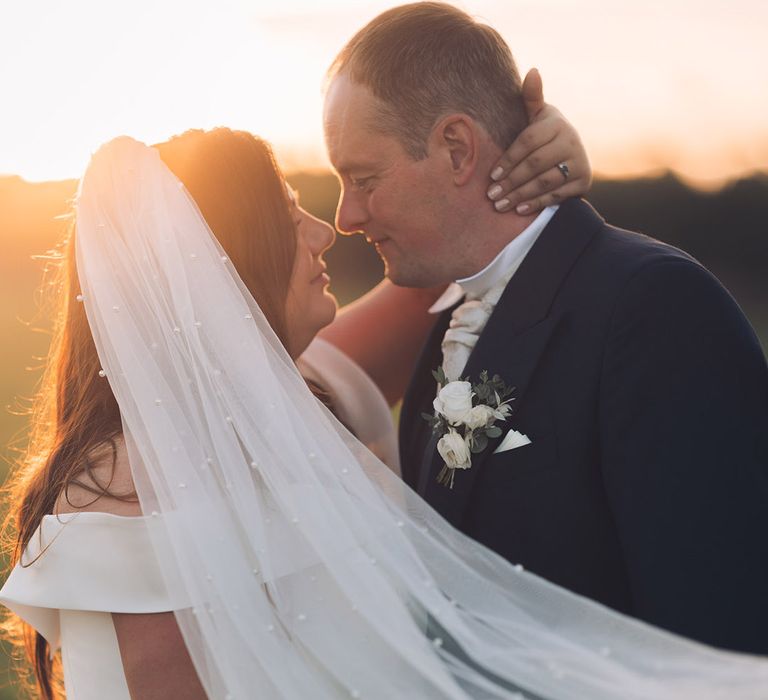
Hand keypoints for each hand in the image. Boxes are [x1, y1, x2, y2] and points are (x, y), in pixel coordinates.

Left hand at [487, 68, 591, 213]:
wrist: (571, 155)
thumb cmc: (544, 134)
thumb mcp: (538, 116)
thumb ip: (531, 97)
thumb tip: (532, 71)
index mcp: (556, 123)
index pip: (527, 142)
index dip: (508, 159)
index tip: (491, 175)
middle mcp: (572, 141)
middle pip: (534, 164)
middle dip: (511, 181)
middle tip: (491, 194)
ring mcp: (580, 162)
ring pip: (544, 181)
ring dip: (520, 195)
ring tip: (500, 204)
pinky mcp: (584, 181)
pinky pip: (556, 195)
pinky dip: (537, 203)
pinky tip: (519, 210)